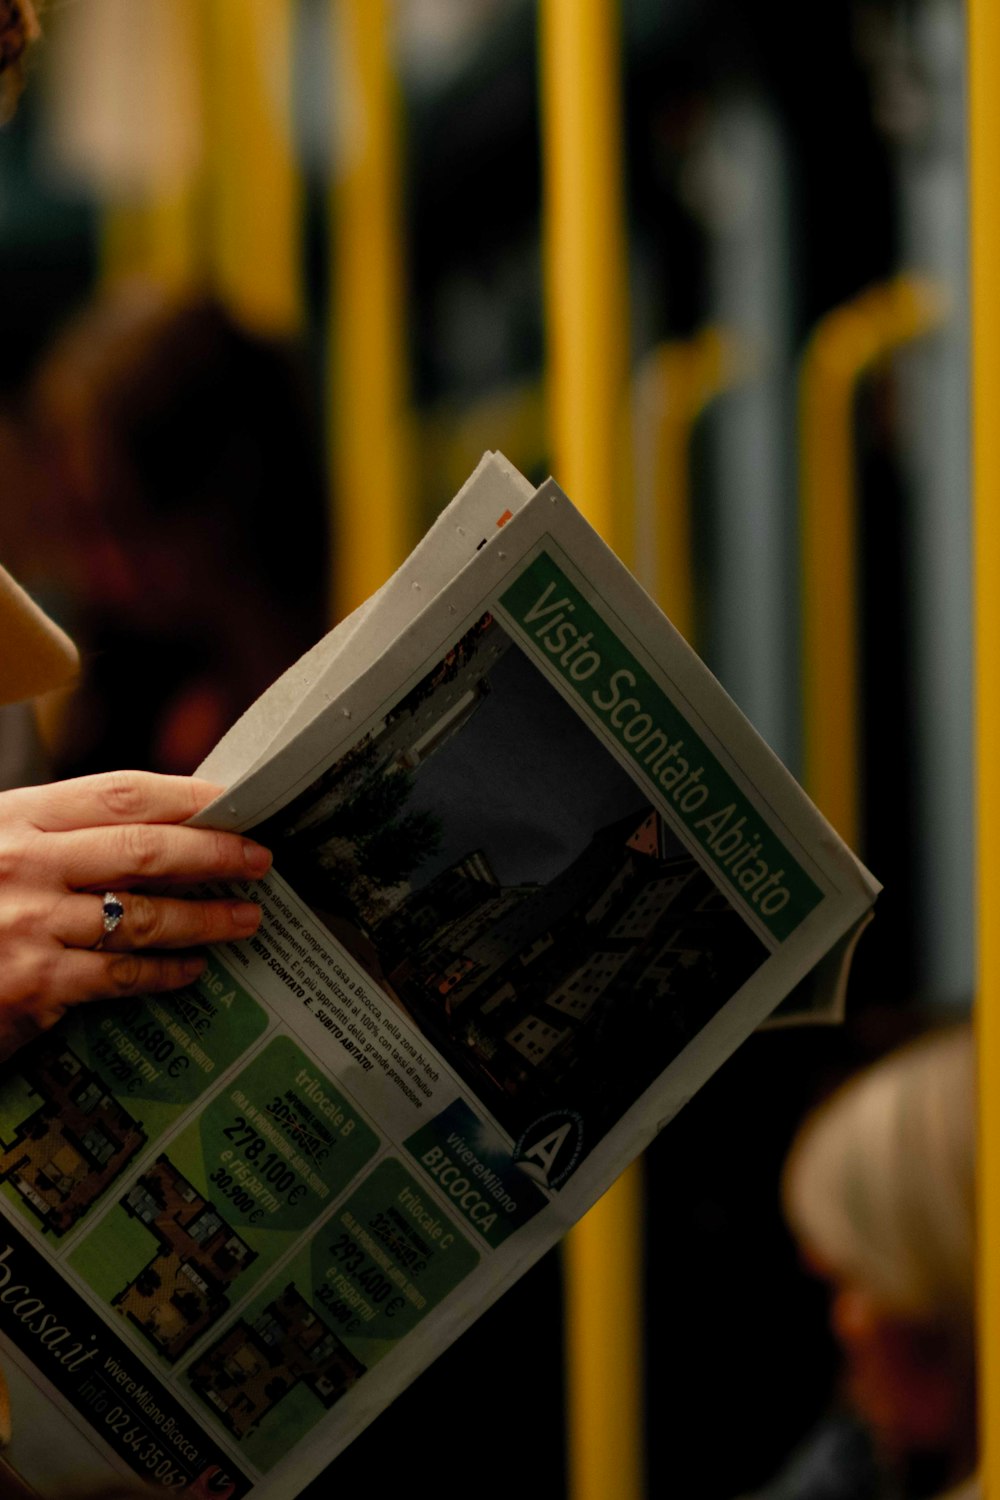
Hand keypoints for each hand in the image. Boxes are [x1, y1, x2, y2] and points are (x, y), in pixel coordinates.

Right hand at [0, 769, 270, 1057]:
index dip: (186, 794)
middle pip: (145, 849)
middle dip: (214, 852)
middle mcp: (24, 864)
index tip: (234, 797)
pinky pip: (119, 976)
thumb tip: (150, 828)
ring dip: (205, 918)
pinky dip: (164, 973)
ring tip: (246, 918)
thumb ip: (57, 836)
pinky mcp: (30, 985)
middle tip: (261, 858)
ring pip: (143, 916)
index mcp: (16, 817)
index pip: (120, 793)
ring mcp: (28, 925)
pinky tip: (192, 969)